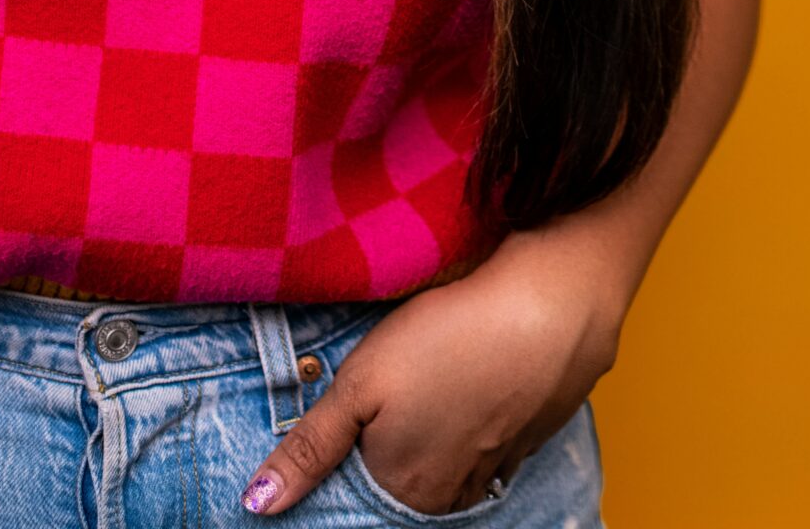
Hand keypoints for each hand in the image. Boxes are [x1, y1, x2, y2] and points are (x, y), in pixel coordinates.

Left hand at [239, 236, 621, 515]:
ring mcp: (501, 464)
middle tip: (399, 392)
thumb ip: (310, 447)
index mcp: (406, 486)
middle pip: (411, 483)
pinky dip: (483, 418)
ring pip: (456, 464)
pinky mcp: (537, 431)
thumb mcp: (359, 385)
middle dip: (398, 448)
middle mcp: (454, 492)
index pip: (363, 491)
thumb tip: (258, 504)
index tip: (361, 411)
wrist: (551, 305)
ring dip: (443, 436)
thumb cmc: (447, 337)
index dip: (355, 452)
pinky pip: (498, 441)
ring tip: (437, 386)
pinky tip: (479, 382)